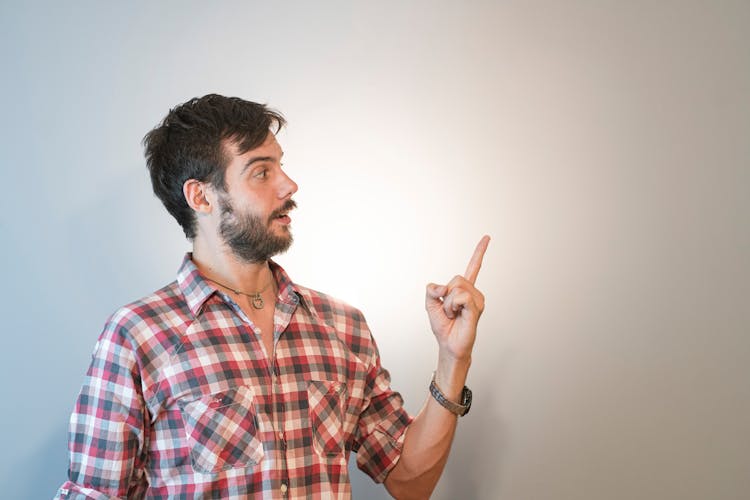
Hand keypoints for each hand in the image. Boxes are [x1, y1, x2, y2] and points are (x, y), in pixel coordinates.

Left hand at [425, 235, 489, 362]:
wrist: (448, 344)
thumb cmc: (443, 326)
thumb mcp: (430, 304)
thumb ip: (431, 290)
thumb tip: (443, 286)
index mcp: (464, 290)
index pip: (473, 267)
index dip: (479, 252)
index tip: (487, 237)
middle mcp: (473, 293)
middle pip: (456, 278)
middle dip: (445, 294)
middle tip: (448, 310)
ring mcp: (477, 300)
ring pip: (457, 287)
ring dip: (448, 303)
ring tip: (453, 315)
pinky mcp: (476, 308)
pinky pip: (461, 297)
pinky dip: (453, 306)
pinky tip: (458, 315)